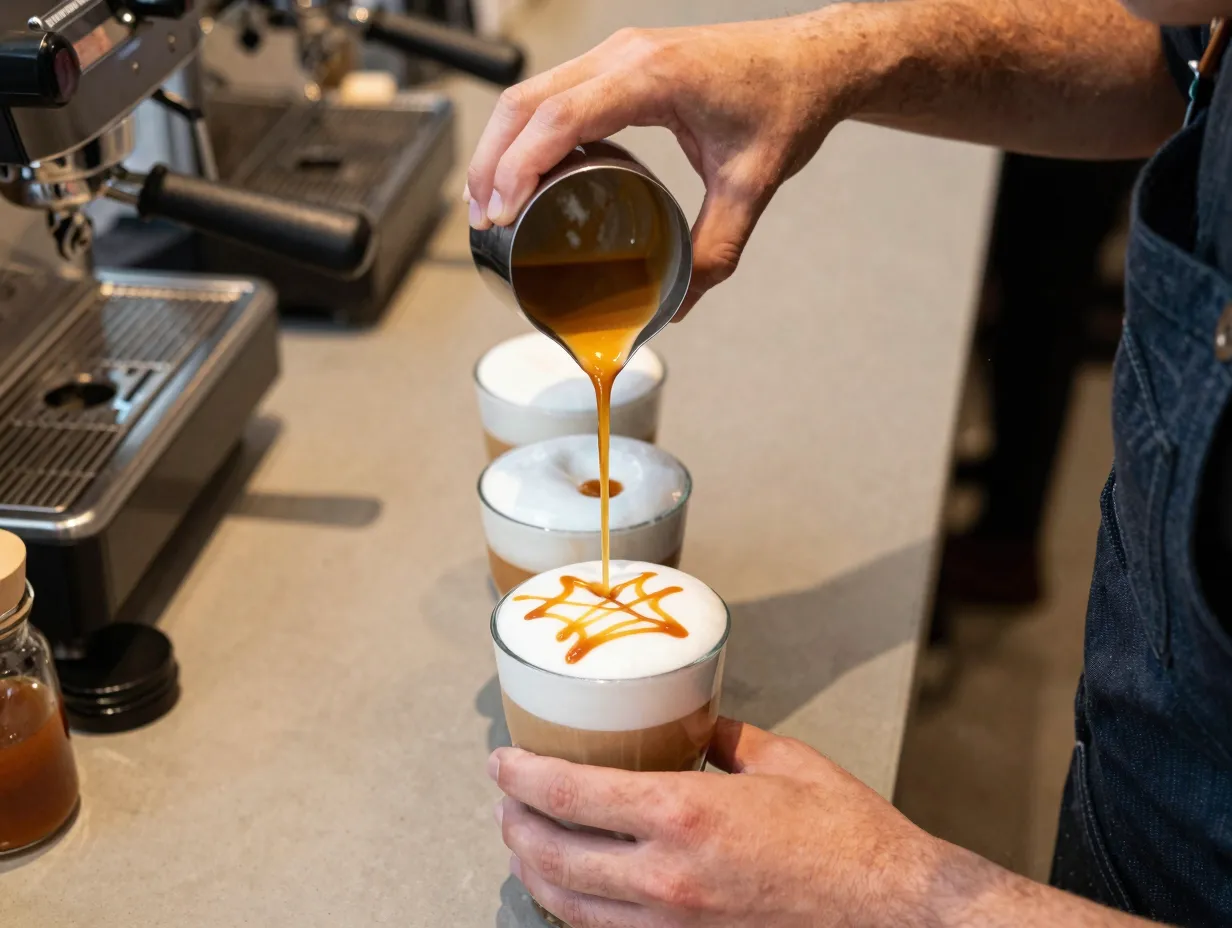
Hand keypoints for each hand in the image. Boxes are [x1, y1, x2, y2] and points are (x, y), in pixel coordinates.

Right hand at [464, 13, 862, 312]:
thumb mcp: (752, 186)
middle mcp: (626, 55)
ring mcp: (619, 53)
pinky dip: (529, 131)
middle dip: (491, 160)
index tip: (498, 214)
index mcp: (652, 77)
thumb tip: (678, 303)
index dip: (516, 166)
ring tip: (490, 201)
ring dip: (502, 143)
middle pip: (525, 101)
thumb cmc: (787, 102)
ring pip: (532, 92)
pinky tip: (526, 172)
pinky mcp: (621, 62)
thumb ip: (715, 250)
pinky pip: (556, 92)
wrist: (813, 60)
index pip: (558, 118)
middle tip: (482, 218)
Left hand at [487, 718, 941, 926]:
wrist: (894, 914)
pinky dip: (575, 912)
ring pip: (570, 906)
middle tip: (504, 799)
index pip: (571, 795)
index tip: (501, 762)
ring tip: (523, 844)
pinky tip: (574, 891)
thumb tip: (692, 722)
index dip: (522, 776)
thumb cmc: (848, 838)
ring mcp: (673, 925)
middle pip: (554, 854)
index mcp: (685, 815)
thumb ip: (724, 739)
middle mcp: (666, 877)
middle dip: (513, 825)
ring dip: (533, 872)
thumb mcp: (784, 762)